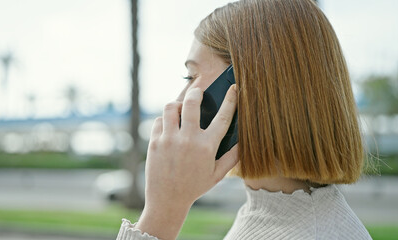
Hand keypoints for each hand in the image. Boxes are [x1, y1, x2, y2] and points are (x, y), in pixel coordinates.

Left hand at [135, 85, 238, 239]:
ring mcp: (169, 140)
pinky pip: (158, 121)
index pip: (223, 117)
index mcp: (207, 147)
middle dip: (196, 91)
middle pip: (192, 102)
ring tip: (181, 110)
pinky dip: (164, 120)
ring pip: (171, 107)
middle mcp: (188, 140)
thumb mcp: (217, 175)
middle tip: (197, 92)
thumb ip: (232, 158)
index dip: (230, 100)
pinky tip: (169, 127)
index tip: (234, 88)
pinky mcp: (154, 142)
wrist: (167, 201)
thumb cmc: (194, 188)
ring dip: (178, 105)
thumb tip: (243, 142)